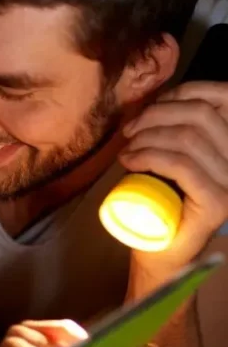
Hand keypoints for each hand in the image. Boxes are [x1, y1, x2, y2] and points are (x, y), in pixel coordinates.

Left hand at [121, 81, 227, 289]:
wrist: (160, 254)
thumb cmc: (161, 202)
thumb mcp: (170, 156)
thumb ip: (175, 130)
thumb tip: (153, 102)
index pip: (225, 97)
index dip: (184, 91)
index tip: (151, 106)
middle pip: (201, 114)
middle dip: (156, 114)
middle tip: (129, 131)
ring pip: (189, 138)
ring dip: (147, 137)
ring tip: (127, 150)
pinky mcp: (218, 202)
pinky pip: (182, 165)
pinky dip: (149, 156)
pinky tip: (130, 161)